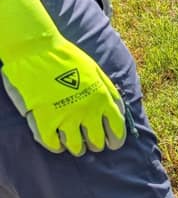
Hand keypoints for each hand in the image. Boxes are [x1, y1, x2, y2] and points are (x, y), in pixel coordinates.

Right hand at [0, 0, 126, 155]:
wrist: (38, 51)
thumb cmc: (69, 59)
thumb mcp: (97, 72)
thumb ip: (109, 92)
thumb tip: (118, 110)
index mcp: (103, 99)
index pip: (117, 130)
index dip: (116, 140)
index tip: (112, 143)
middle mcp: (88, 112)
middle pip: (97, 141)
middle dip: (96, 143)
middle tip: (90, 140)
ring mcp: (66, 117)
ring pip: (76, 147)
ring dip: (77, 147)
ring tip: (74, 142)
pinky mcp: (45, 120)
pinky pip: (53, 143)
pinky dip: (56, 146)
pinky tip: (58, 141)